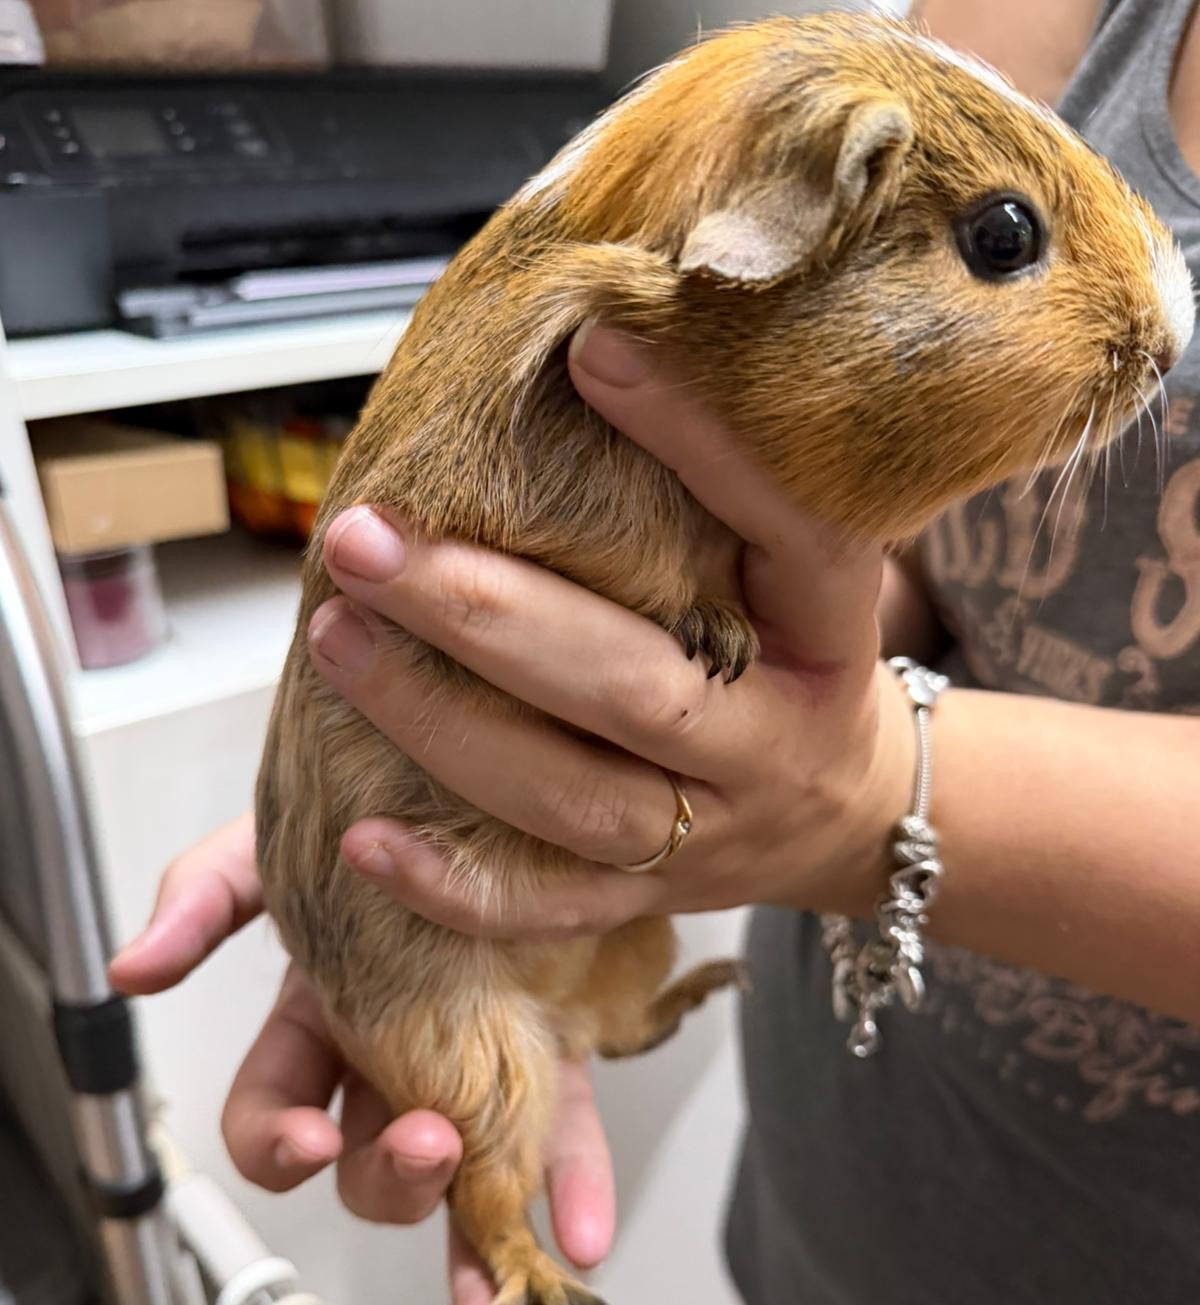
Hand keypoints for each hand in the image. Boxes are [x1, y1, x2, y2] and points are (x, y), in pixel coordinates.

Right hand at [109, 817, 613, 1304]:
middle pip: (372, 1164)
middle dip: (394, 1182)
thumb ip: (204, 898)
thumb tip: (132, 968)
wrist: (486, 781)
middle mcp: (392, 1061)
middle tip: (430, 1150)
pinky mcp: (553, 1056)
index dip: (278, 1144)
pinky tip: (582, 1238)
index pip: (273, 1116)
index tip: (307, 1137)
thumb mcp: (275, 842)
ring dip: (476, 1265)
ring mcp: (474, 1068)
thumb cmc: (372, 810)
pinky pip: (560, 1135)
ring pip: (467, 1185)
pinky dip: (571, 1190)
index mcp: (316, 1023)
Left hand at [309, 324, 914, 938]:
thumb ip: (731, 490)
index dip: (703, 448)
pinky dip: (454, 883)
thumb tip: (595, 343)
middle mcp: (771, 743)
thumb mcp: (804, 573)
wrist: (847, 814)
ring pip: (569, 798)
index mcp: (830, 635)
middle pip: (632, 687)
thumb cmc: (799, 659)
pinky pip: (550, 907)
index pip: (789, 534)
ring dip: (441, 724)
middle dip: (485, 613)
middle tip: (362, 540)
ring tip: (337, 640)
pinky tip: (364, 836)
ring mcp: (710, 836)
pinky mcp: (653, 901)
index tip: (592, 351)